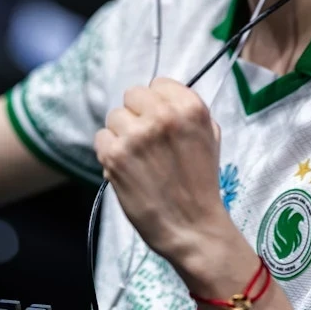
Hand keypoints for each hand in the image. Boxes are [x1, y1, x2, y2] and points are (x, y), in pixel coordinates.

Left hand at [94, 78, 231, 261]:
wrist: (192, 227)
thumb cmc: (201, 183)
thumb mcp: (210, 136)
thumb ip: (188, 110)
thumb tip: (161, 96)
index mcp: (190, 107)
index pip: (158, 83)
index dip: (156, 103)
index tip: (159, 122)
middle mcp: (163, 115)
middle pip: (132, 95)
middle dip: (137, 115)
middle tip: (145, 141)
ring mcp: (137, 134)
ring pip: (114, 117)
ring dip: (121, 135)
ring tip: (136, 158)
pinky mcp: (116, 155)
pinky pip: (101, 138)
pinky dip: (109, 152)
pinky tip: (124, 168)